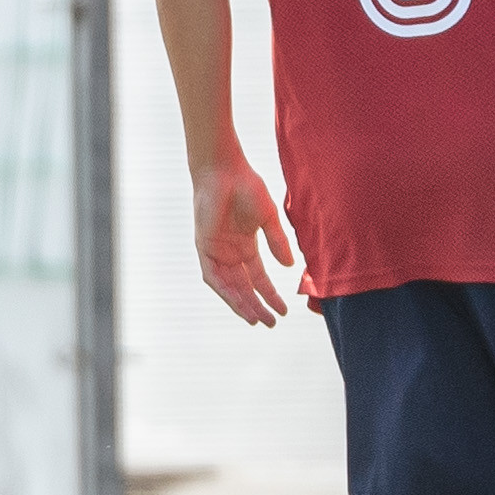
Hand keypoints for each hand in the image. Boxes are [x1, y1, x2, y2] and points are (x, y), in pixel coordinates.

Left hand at [192, 151, 297, 327]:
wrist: (224, 171)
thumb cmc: (246, 187)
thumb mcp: (268, 218)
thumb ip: (278, 242)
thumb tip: (290, 266)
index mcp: (246, 245)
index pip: (258, 277)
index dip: (270, 294)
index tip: (284, 310)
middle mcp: (230, 252)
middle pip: (244, 287)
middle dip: (256, 306)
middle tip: (270, 323)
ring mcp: (216, 251)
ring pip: (229, 286)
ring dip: (241, 303)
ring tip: (255, 319)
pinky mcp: (205, 247)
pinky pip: (212, 276)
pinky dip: (224, 290)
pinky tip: (237, 302)